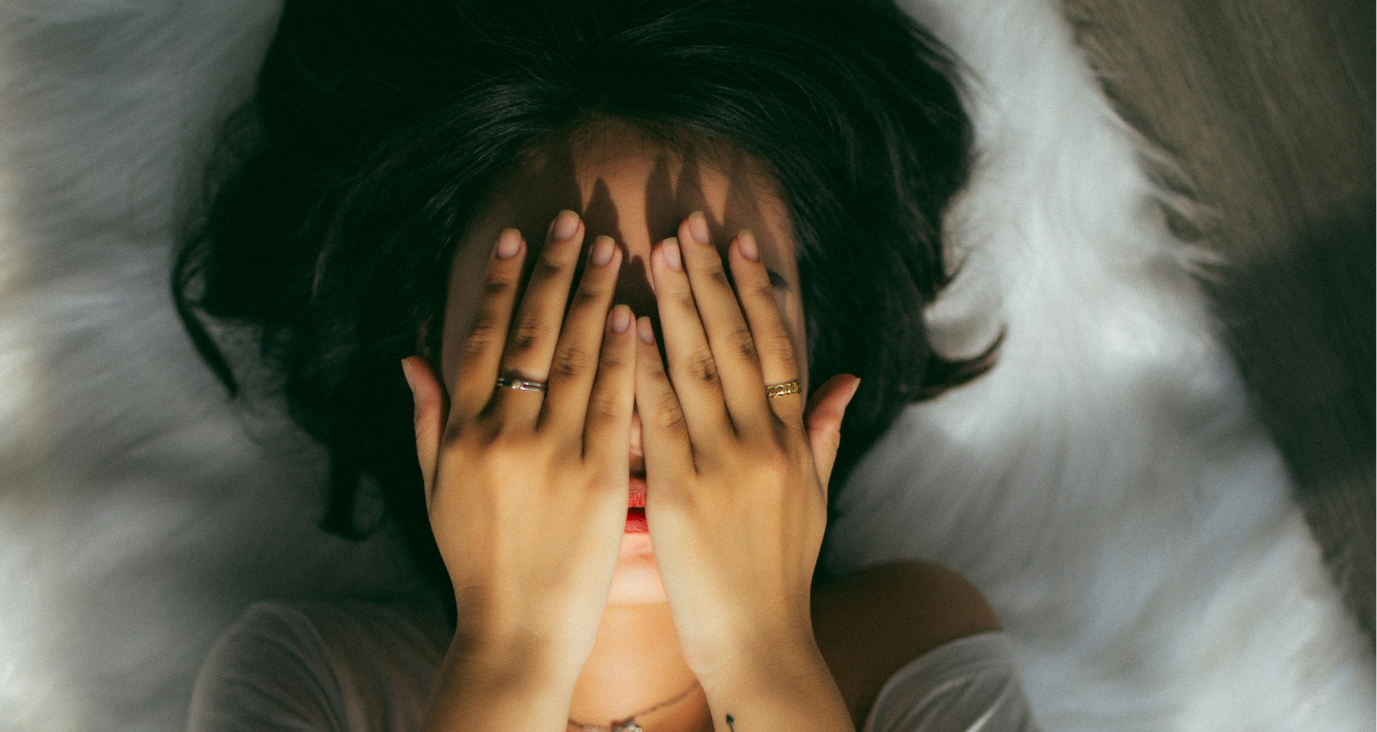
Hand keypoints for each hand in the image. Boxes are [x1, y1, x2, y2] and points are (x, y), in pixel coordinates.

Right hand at [403, 211, 634, 680]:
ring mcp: (553, 456)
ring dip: (596, 299)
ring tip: (613, 250)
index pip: (484, 338)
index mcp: (462, 433)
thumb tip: (411, 357)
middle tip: (575, 220)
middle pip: (533, 335)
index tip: (522, 238)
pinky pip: (614, 406)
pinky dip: (625, 359)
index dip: (504, 284)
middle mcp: (503, 435)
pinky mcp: (599, 481)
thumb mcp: (436, 488)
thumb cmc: (475, 561)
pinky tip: (636, 318)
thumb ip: (427, 417)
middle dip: (555, 272)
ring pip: (578, 360)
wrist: (517, 629)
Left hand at [634, 213, 860, 682]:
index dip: (756, 292)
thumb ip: (823, 434)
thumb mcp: (814, 500)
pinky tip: (625, 327)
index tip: (738, 244)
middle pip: (737, 343)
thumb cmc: (781, 577)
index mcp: (794, 442)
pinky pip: (659, 418)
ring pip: (698, 367)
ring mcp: (724, 465)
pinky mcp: (680, 493)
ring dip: (674, 305)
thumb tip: (844, 378)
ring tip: (654, 252)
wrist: (761, 643)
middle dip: (709, 279)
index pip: (777, 349)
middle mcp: (765, 443)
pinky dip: (643, 368)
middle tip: (686, 224)